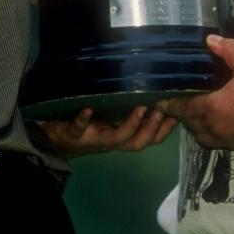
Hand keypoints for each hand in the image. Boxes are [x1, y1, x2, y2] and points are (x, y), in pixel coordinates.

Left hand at [41, 105, 176, 155]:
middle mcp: (110, 141)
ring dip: (130, 125)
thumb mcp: (109, 117)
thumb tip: (149, 91)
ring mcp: (92, 139)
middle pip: (136, 143)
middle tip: (162, 110)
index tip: (178, 115)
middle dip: (151, 129)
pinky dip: (82, 120)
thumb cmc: (86, 124)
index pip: (149, 139)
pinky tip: (87, 110)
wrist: (55, 138)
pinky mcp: (73, 135)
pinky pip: (78, 129)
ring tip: (139, 107)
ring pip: (116, 139)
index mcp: (121, 136)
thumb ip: (127, 109)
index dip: (164, 130)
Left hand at [158, 34, 233, 150]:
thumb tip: (210, 39)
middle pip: (190, 124)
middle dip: (183, 114)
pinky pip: (217, 142)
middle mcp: (217, 127)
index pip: (183, 108)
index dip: (169, 105)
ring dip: (197, 126)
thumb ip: (228, 51)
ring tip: (199, 111)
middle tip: (181, 101)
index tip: (159, 101)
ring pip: (202, 136)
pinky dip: (212, 133)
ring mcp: (229, 140)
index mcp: (214, 107)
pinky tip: (219, 121)